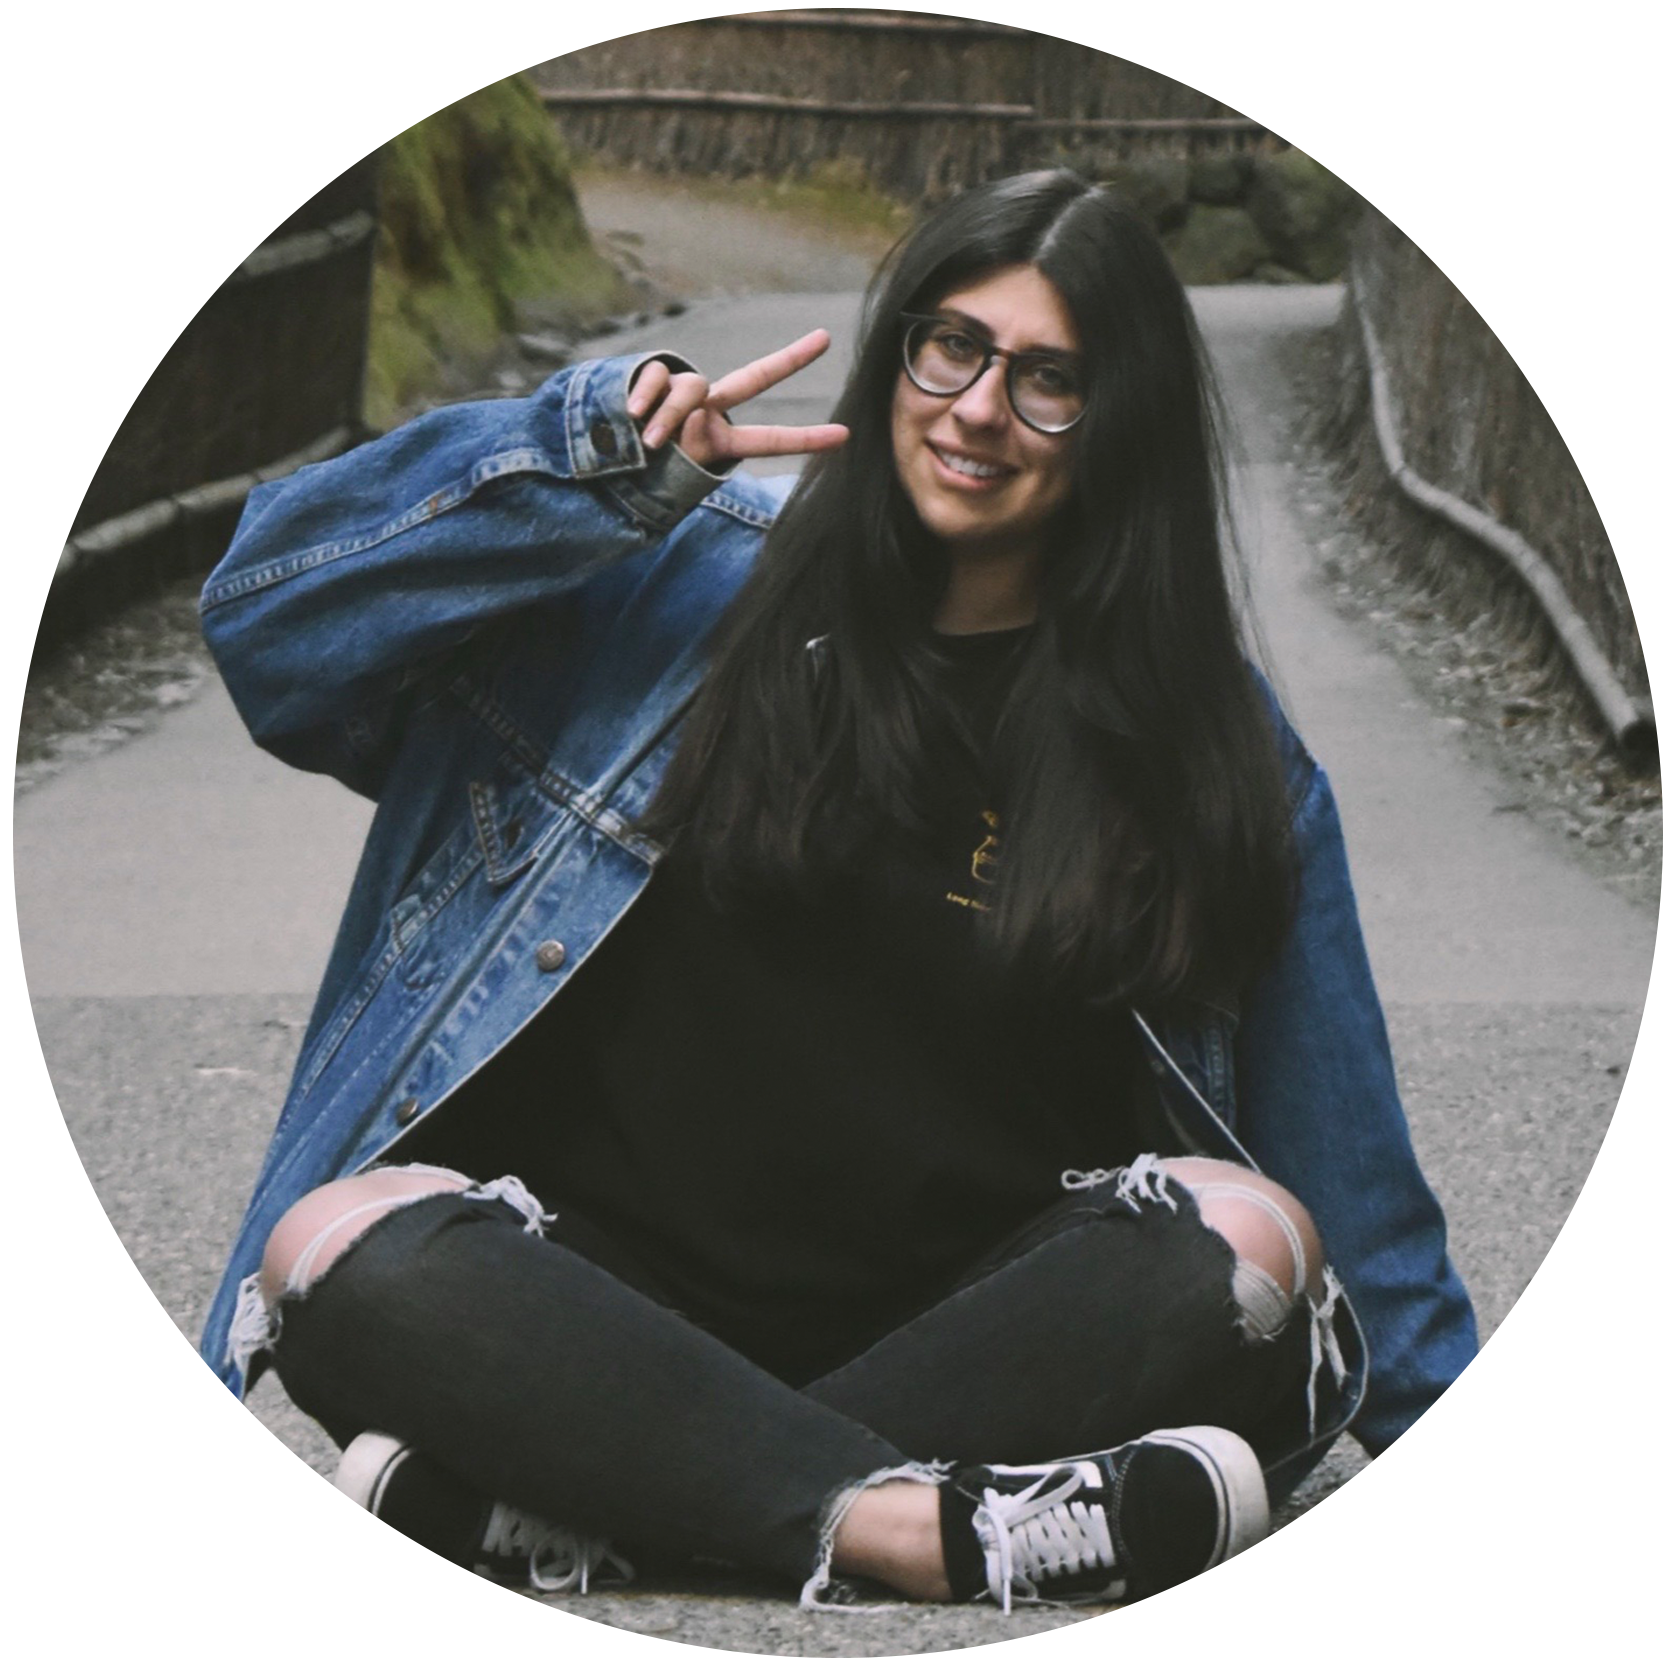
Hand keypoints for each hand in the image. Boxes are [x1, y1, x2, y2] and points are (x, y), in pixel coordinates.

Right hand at [625, 331, 849, 467]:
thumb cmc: (642, 477)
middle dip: (790, 359)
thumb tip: (695, 408)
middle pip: (755, 378)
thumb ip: (692, 445)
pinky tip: (631, 415)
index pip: (769, 440)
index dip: (806, 440)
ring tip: (650, 444)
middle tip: (826, 338)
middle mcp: (709, 410)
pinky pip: (658, 377)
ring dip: (670, 418)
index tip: (847, 436)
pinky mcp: (654, 377)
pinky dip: (646, 398)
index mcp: (721, 441)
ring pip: (693, 387)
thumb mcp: (674, 473)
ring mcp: (683, 391)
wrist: (599, 464)